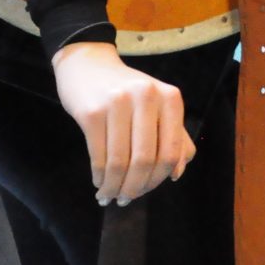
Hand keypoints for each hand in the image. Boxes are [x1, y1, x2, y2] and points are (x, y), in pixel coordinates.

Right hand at [51, 41, 193, 204]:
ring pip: (120, 162)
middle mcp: (146, 97)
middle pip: (145, 160)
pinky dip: (99, 176)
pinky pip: (99, 156)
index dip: (159, 178)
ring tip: (110, 195)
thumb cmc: (127, 90)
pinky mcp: (91, 112)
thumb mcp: (157, 106)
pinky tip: (99, 182)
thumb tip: (176, 173)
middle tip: (127, 198)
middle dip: (136, 187)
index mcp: (170, 98)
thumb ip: (174, 137)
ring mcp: (118, 103)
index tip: (148, 190)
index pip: (172, 151)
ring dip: (115, 186)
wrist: (88, 65)